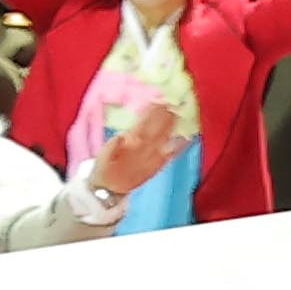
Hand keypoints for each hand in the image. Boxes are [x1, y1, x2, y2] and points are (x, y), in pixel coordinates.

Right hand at [79, 74, 193, 206]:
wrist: (110, 189)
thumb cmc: (104, 167)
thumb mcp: (103, 154)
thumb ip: (114, 145)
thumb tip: (125, 135)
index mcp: (130, 146)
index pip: (143, 125)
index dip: (151, 113)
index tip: (157, 100)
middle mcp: (145, 151)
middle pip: (157, 130)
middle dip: (164, 116)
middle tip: (171, 102)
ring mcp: (154, 158)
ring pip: (165, 139)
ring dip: (172, 126)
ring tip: (178, 113)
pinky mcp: (159, 165)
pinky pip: (171, 154)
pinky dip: (180, 146)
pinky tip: (188, 138)